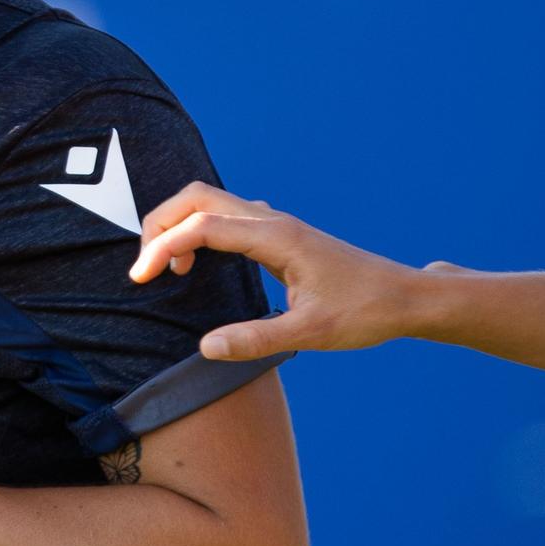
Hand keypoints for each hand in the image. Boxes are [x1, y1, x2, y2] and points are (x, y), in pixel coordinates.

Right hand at [129, 182, 433, 361]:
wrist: (404, 296)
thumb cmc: (364, 312)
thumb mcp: (311, 333)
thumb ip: (257, 340)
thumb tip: (205, 348)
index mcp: (275, 237)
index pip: (202, 226)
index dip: (163, 247)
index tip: (140, 279)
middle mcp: (272, 221)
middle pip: (198, 198)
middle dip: (161, 223)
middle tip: (144, 267)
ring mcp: (276, 224)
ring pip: (211, 203)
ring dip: (179, 225)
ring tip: (166, 269)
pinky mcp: (279, 234)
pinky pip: (226, 216)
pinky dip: (198, 230)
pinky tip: (197, 262)